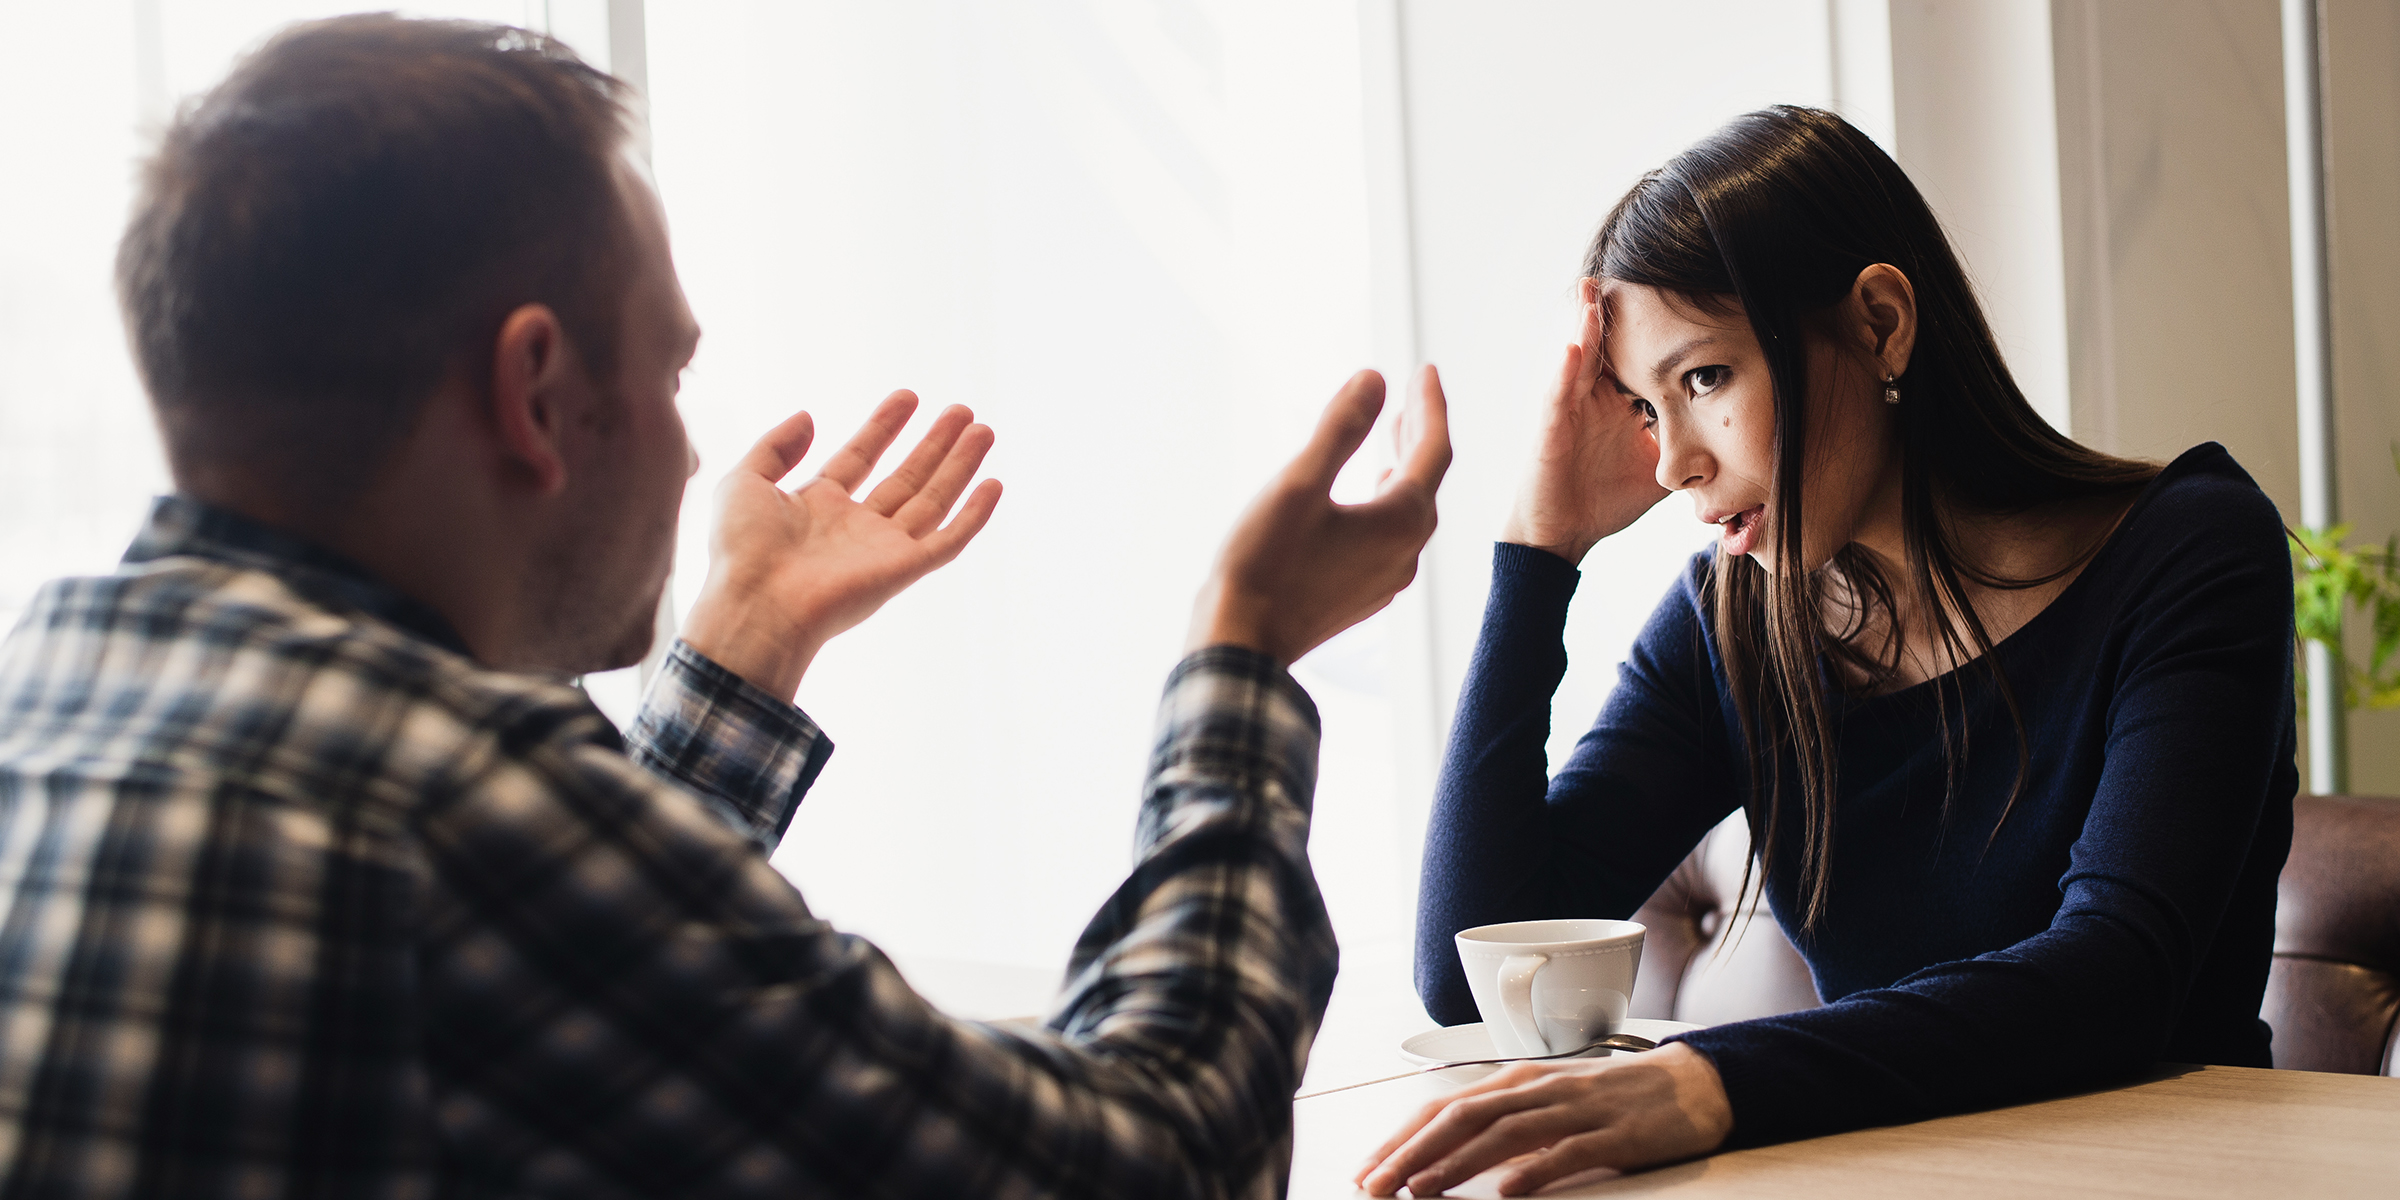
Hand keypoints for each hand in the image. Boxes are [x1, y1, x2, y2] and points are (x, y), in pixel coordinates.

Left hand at [680, 391, 1000, 700]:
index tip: (908, 397)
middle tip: (961, 410)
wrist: (756, 604)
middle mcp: (855, 527)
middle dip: (935, 444)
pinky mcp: (904, 570)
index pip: (860, 457)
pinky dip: (974, 515)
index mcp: (817, 507)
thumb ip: (775, 446)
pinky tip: (994, 484)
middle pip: (906, 477)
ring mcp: (882, 549)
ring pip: (933, 500)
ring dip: (959, 466)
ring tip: (983, 429)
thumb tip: (808, 415)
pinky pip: (948, 540)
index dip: (884, 427)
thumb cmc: (741, 551)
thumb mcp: (744, 481)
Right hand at [1189, 367, 1450, 665]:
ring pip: (1407, 513)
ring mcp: (1385, 581)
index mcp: (1400, 522)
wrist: (1241, 642)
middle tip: (1410, 396)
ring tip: (1390, 440)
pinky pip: (1387, 539)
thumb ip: (1341, 428)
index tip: (1423, 370)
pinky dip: (1383, 505)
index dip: (1430, 405)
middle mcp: (1405, 554)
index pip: (1433, 450)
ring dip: (1401, 470)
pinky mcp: (1361, 597)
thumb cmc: (1265, 563)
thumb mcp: (1299, 483)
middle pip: (1425, 481)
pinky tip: (1362, 499)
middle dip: (1418, 434)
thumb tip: (1375, 379)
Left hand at [1354, 1042, 1732, 1195]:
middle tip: (1376, 1186)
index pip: (1444, 1106)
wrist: (1691, 1083)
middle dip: (1412, 1153)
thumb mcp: (1549, 1103)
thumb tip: (1446, 1152)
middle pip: (1462, 1117)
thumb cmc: (1612, 1098)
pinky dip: (1534, 1170)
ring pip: (1504, 1133)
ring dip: (1457, 1163)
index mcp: (1517, 1082)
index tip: (1368, 1169)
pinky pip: (1568, 1152)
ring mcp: (1576, 1109)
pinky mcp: (1614, 1134)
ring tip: (1421, 1190)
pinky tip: (1508, 1191)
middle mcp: (1538, 1089)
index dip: (1401, 1138)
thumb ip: (1503, 1123)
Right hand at [1498, 281, 1669, 564]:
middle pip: (1607, 343)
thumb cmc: (1604, 501)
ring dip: (1584, 323)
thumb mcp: (1658, 469)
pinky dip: (1564, 369)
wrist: (1563, 536)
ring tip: (1592, 288)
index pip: (1639, 354)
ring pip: (1579, 357)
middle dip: (1615, 307)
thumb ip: (1687, 447)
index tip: (1675, 288)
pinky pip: (1558, 394)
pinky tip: (1574, 345)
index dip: (1653, 324)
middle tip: (1629, 263)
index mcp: (1618, 402)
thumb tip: (1737, 442)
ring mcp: (1569, 408)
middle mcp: (1592, 397)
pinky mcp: (1550, 428)